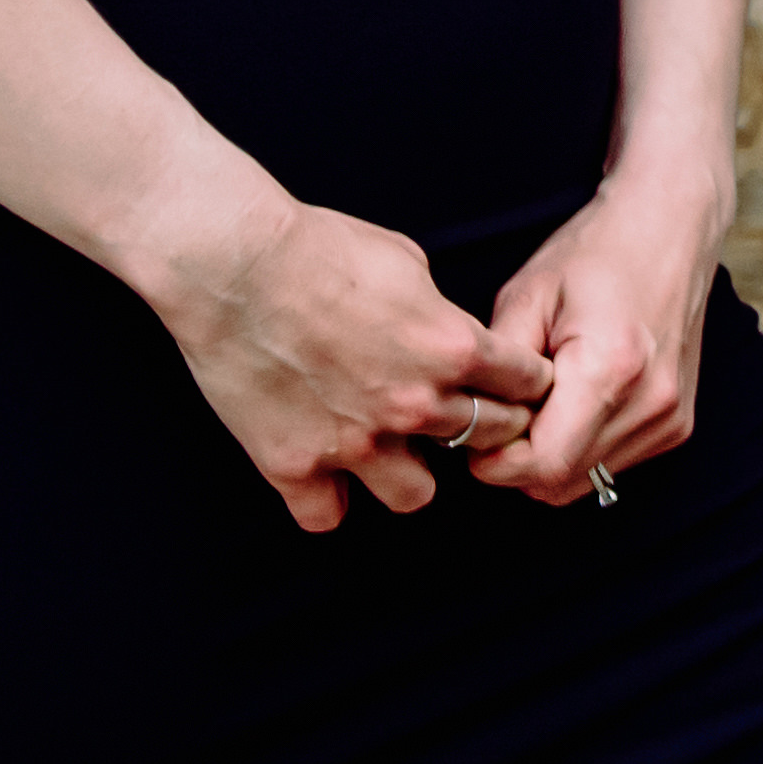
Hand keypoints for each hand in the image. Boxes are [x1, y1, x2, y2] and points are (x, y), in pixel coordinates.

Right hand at [136, 193, 554, 532]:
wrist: (233, 262)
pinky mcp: (293, 464)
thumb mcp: (408, 263)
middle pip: (489, 439)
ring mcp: (354, 441)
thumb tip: (448, 337)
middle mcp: (414, 404)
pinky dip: (325, 499)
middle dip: (484, 423)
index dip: (525, 382)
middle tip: (456, 410)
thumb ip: (439, 315)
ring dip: (408, 471)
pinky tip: (322, 475)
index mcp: (453, 348)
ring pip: (416, 494)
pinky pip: (326, 516)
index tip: (510, 382)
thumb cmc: (318, 247)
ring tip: (388, 448)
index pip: (529, 385)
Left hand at [478, 172, 715, 508]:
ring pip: (582, 480)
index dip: (493, 461)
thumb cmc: (595, 253)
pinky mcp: (678, 425)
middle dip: (515, 461)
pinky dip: (579, 447)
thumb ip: (496, 371)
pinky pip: (609, 465)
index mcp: (611, 368)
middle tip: (502, 410)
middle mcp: (651, 403)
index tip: (476, 427)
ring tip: (541, 400)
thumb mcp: (526, 297)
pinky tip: (574, 401)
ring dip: (548, 457)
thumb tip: (471, 425)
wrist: (672, 228)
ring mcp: (671, 418)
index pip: (541, 465)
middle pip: (558, 482)